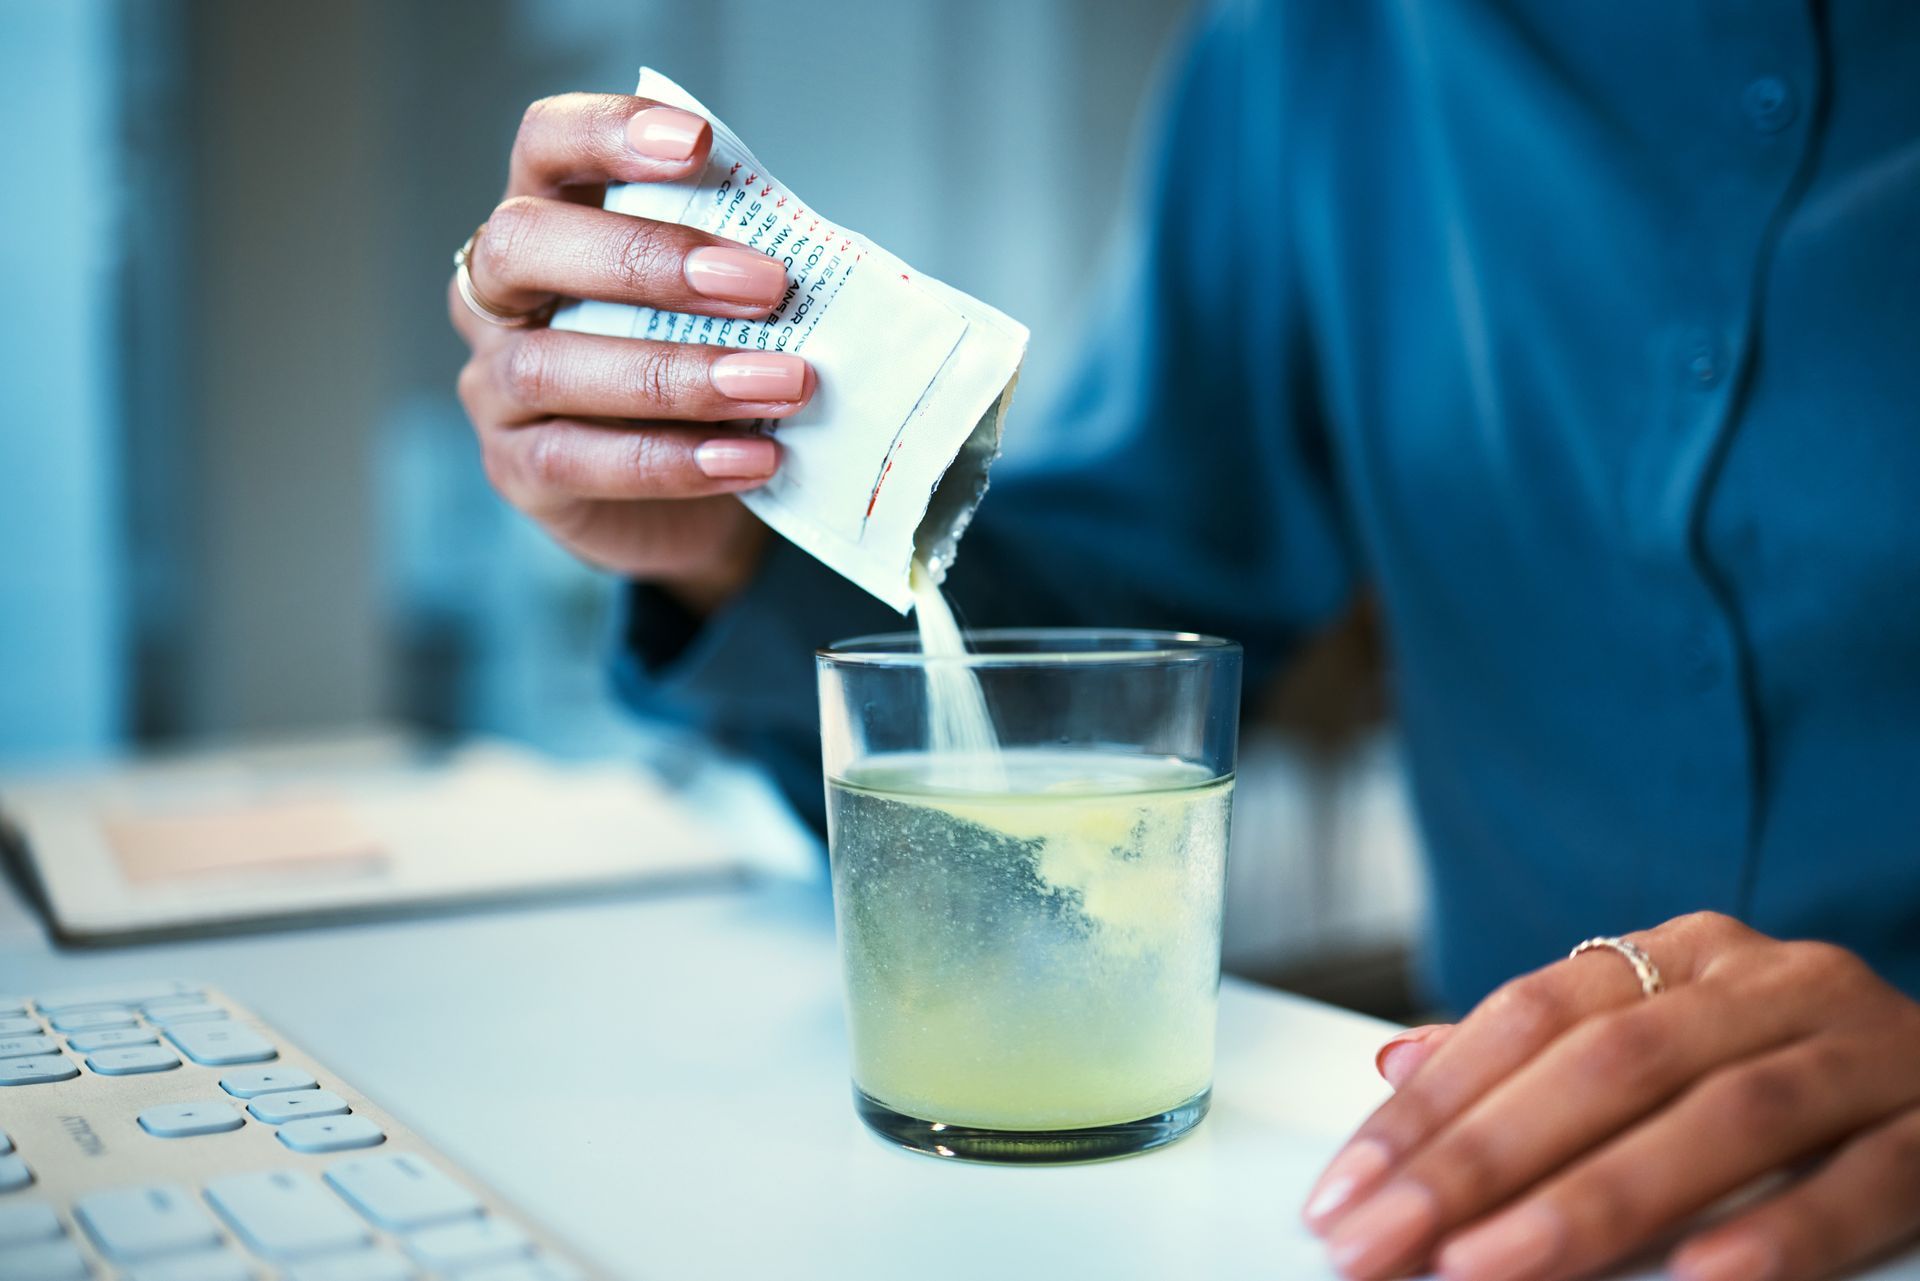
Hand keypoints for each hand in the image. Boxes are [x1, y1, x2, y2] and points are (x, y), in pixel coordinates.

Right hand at [450, 93, 815, 609]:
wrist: (692, 508)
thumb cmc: (706, 378)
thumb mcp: (725, 310)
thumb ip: (738, 267)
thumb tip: (815, 258)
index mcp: (549, 221)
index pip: (546, 145)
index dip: (607, 133)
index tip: (700, 144)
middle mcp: (498, 295)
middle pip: (524, 244)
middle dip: (646, 260)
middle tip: (766, 285)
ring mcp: (495, 385)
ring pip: (551, 366)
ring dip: (678, 374)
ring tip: (783, 384)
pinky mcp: (517, 471)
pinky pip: (577, 460)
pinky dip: (671, 460)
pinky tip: (750, 458)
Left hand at [1302, 912, 1919, 1280]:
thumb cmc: (1792, 1065)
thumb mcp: (1667, 1037)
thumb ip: (1540, 1054)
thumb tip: (1398, 1064)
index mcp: (1687, 955)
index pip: (1530, 1015)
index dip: (1432, 1103)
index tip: (1348, 1188)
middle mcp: (1770, 984)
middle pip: (1603, 1065)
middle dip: (1477, 1161)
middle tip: (1382, 1241)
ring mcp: (1864, 1052)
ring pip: (1721, 1119)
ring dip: (1594, 1201)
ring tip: (1487, 1267)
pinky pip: (1862, 1181)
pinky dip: (1778, 1231)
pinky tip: (1698, 1278)